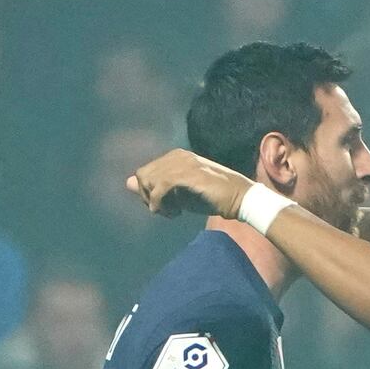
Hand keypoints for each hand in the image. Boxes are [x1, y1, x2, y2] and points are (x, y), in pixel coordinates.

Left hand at [126, 148, 250, 219]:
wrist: (241, 198)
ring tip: (173, 212)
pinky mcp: (187, 175)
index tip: (165, 207)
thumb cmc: (215, 197)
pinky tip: (175, 213)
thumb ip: (156, 187)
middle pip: (143, 175)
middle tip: (167, 211)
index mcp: (177, 156)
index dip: (150, 192)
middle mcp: (177, 155)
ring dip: (156, 202)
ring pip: (149, 181)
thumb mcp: (181, 193)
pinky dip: (162, 204)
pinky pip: (160, 188)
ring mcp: (182, 163)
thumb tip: (127, 183)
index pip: (147, 171)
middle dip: (149, 197)